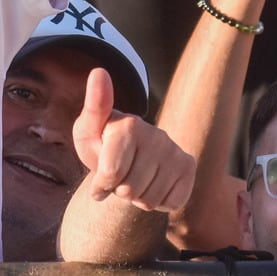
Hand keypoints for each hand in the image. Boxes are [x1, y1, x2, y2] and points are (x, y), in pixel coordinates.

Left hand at [72, 68, 194, 211]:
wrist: (127, 157)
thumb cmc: (101, 144)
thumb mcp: (88, 131)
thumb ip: (93, 107)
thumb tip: (99, 72)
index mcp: (129, 124)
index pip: (111, 172)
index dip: (102, 183)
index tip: (100, 175)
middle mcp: (157, 134)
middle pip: (129, 189)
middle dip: (118, 190)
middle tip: (119, 174)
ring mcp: (175, 150)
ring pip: (150, 200)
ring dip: (137, 198)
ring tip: (133, 178)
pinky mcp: (188, 166)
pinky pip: (171, 203)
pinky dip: (158, 202)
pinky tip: (152, 183)